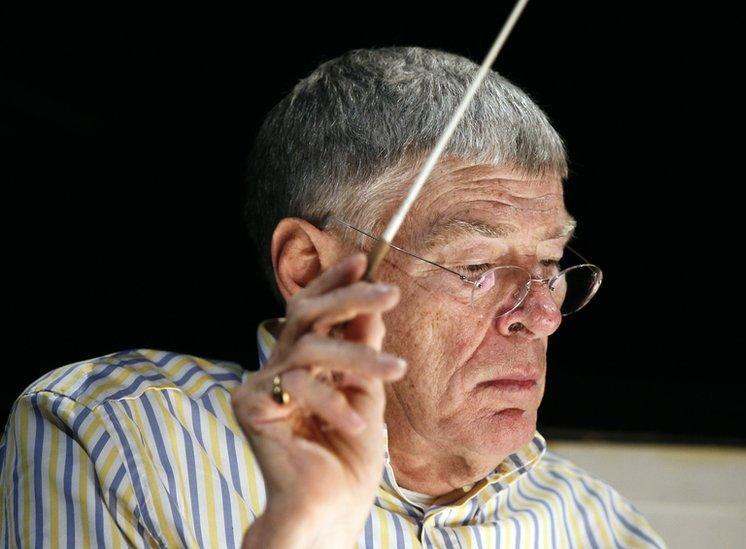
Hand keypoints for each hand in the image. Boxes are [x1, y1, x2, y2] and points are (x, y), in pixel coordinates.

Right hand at [232, 253, 405, 547]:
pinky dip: (333, 404)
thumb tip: (372, 307)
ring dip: (359, 358)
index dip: (334, 283)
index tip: (362, 259)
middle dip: (348, 298)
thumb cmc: (349, 457)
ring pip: (310, 348)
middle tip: (390, 292)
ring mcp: (260, 386)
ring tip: (396, 374)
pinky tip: (356, 425)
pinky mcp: (250, 407)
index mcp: (301, 362)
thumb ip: (364, 351)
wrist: (331, 508)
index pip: (311, 311)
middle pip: (305, 316)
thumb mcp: (367, 393)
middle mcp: (276, 367)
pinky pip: (298, 387)